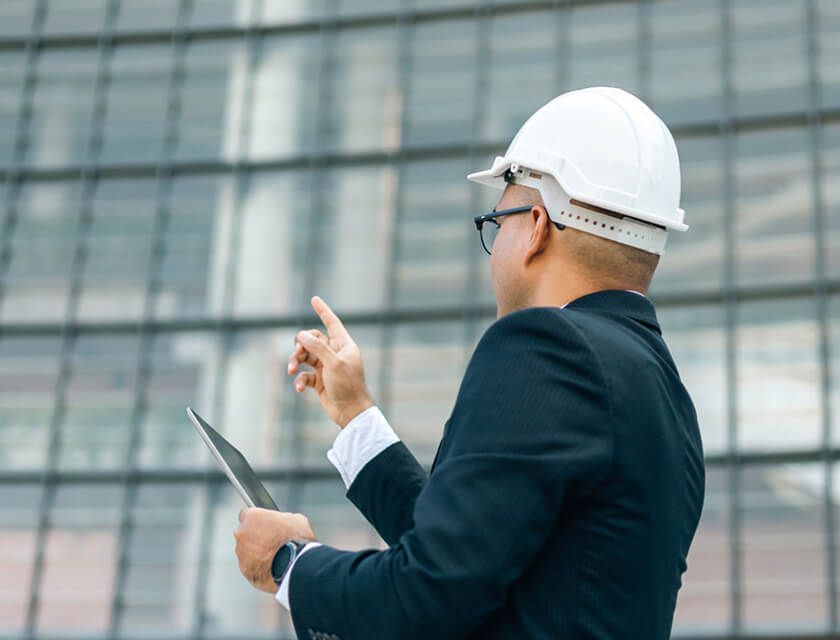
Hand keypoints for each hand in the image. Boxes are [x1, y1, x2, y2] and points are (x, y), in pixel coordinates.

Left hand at [233, 508, 316, 593]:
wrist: (296, 562)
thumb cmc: (295, 538)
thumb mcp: (293, 518)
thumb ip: (280, 519)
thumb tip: (282, 523)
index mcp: (251, 517)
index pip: (246, 515)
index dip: (257, 521)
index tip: (264, 526)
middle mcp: (241, 533)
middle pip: (244, 534)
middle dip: (254, 537)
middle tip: (270, 542)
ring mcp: (241, 553)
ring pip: (245, 551)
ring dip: (256, 553)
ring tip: (273, 556)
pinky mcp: (245, 570)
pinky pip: (249, 566)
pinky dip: (258, 567)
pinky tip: (271, 566)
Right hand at [288, 295, 374, 427]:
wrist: (350, 412)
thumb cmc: (348, 386)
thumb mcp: (333, 364)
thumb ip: (318, 347)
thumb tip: (301, 335)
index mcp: (344, 346)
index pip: (332, 323)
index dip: (323, 311)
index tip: (314, 299)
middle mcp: (335, 354)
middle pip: (313, 340)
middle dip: (301, 345)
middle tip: (297, 354)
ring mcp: (326, 367)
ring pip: (305, 356)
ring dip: (295, 361)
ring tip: (290, 370)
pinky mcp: (319, 381)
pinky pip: (304, 374)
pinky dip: (299, 379)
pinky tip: (299, 388)